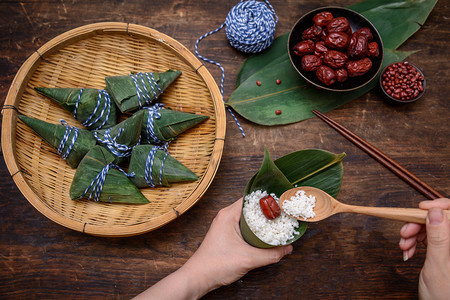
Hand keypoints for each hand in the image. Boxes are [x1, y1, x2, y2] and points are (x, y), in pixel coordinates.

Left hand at [136, 198, 291, 298]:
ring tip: (277, 223)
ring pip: (247, 218)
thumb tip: (288, 248)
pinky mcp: (226, 235)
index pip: (251, 198)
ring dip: (261, 221)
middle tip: (283, 214)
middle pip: (250, 207)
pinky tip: (264, 235)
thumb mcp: (249, 259)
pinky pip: (244, 227)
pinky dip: (254, 230)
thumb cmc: (215, 264)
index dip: (267, 200)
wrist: (199, 278)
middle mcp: (226, 216)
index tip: (281, 203)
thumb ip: (271, 254)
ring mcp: (225, 225)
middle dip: (267, 211)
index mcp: (228, 214)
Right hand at [399, 198, 449, 299]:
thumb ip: (438, 237)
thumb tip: (435, 212)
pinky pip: (429, 239)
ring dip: (414, 234)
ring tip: (404, 245)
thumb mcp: (438, 265)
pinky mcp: (444, 252)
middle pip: (440, 220)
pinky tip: (408, 250)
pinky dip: (415, 242)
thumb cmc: (445, 296)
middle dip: (419, 223)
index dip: (439, 206)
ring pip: (432, 229)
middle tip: (405, 232)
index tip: (421, 208)